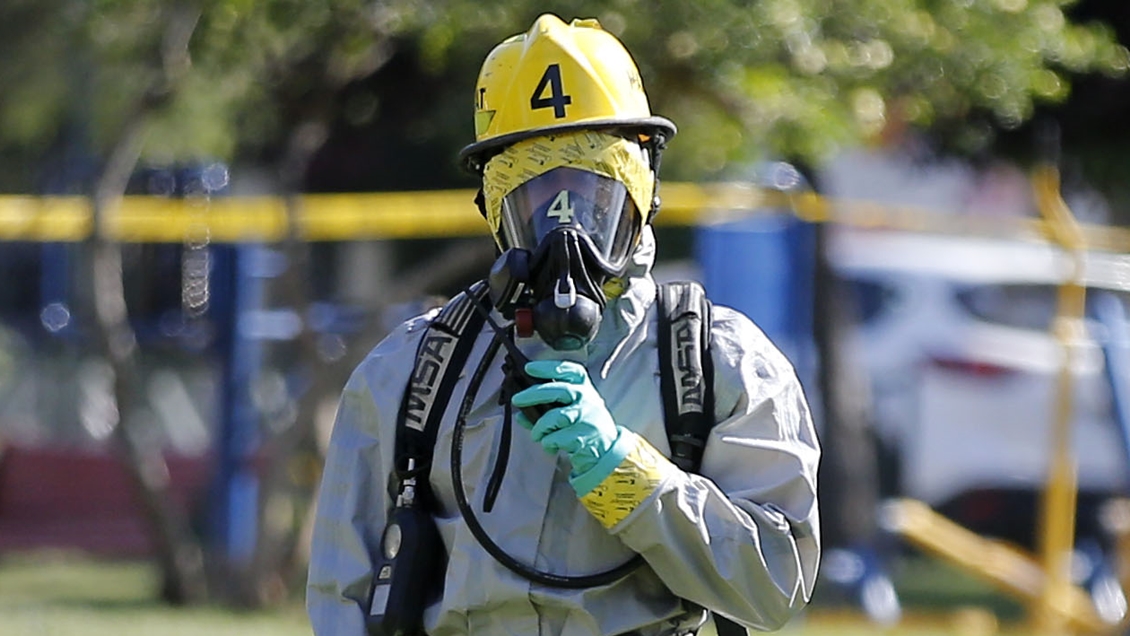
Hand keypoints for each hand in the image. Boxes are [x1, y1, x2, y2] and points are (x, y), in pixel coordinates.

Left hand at [511, 360, 621, 476]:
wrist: (607, 449)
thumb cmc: (583, 425)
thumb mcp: (570, 412)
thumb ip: (546, 411)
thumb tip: (520, 415)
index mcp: (584, 388)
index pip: (569, 371)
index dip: (548, 368)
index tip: (529, 368)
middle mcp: (588, 400)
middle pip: (559, 391)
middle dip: (534, 394)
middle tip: (516, 399)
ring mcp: (588, 418)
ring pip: (555, 417)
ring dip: (540, 427)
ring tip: (537, 435)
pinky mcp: (584, 437)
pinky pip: (556, 438)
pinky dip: (548, 443)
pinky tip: (551, 447)